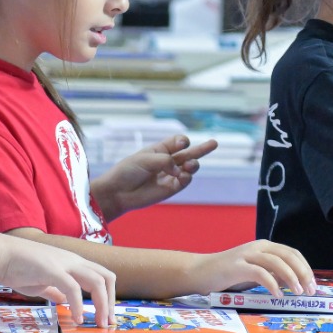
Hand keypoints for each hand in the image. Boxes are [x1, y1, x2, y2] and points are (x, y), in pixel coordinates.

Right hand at [0, 238, 116, 326]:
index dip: (109, 296)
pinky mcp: (53, 270)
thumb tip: (64, 300)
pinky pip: (73, 288)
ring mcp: (65, 264)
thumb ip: (55, 290)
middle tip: (107, 322)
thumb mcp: (42, 282)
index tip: (106, 315)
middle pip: (106, 277)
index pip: (102, 276)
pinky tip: (77, 318)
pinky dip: (79, 305)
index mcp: (73, 263)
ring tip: (98, 323)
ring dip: (102, 304)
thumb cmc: (18, 267)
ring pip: (96, 282)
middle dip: (111, 302)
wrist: (1, 255)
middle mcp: (74, 261)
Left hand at [93, 135, 217, 219]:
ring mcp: (171, 175)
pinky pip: (185, 181)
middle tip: (215, 143)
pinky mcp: (171, 189)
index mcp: (160, 149)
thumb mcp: (145, 159)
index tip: (182, 143)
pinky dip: (187, 177)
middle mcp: (168, 161)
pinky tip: (184, 175)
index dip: (182, 141)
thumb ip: (165, 161)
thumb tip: (181, 170)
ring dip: (193, 164)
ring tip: (191, 165)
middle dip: (203, 148)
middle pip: (189, 153)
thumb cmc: (128, 171)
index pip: (178, 141)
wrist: (118, 192)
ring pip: (190, 167)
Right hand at [186, 239, 314, 296]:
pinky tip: (277, 294)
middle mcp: (258, 247)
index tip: (313, 285)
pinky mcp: (237, 266)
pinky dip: (272, 283)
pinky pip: (260, 273)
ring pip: (277, 262)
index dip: (305, 268)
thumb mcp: (255, 273)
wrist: (200, 272)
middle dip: (303, 273)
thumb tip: (294, 284)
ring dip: (291, 277)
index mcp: (265, 247)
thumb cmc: (228, 276)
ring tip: (298, 292)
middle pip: (288, 256)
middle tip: (310, 290)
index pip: (292, 253)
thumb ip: (273, 275)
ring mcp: (247, 254)